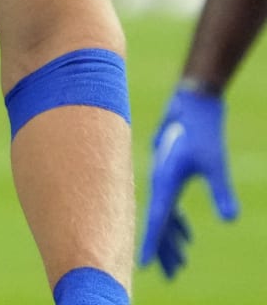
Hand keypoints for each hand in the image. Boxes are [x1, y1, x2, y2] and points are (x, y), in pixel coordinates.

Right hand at [139, 87, 238, 277]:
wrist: (191, 101)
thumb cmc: (202, 130)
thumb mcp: (214, 161)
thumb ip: (220, 189)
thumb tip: (230, 219)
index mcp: (164, 181)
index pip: (156, 221)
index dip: (151, 244)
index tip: (145, 266)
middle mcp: (159, 182)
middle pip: (158, 224)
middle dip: (164, 250)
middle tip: (172, 276)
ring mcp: (163, 177)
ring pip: (163, 216)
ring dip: (171, 239)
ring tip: (182, 261)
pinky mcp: (170, 172)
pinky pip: (169, 205)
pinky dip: (176, 222)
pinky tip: (188, 233)